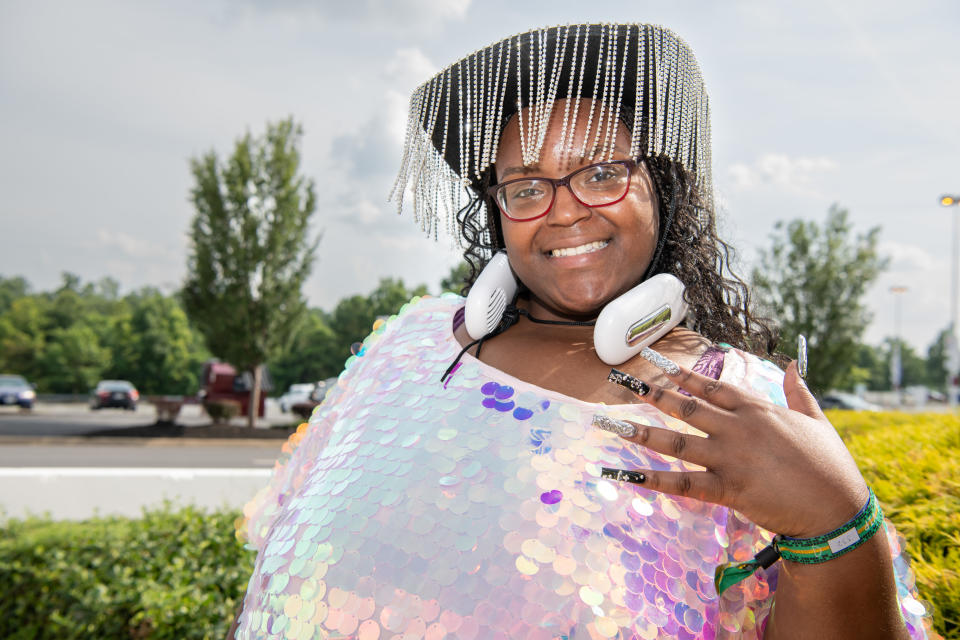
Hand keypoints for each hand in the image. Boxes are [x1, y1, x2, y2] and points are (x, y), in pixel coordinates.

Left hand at [617, 361, 868, 537]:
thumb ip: (799, 392)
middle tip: (620, 381)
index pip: (710, 385)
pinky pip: (682, 483)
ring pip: (676, 441)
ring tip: (611, 424)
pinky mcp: (728, 489)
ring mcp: (730, 458)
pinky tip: (626, 474)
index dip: (679, 373)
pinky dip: (653, 479)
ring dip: (641, 432)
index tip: (653, 361)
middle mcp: (738, 428)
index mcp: (756, 409)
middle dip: (650, 392)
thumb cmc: (830, 465)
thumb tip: (793, 365)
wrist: (838, 510)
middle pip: (685, 405)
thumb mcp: (817, 420)